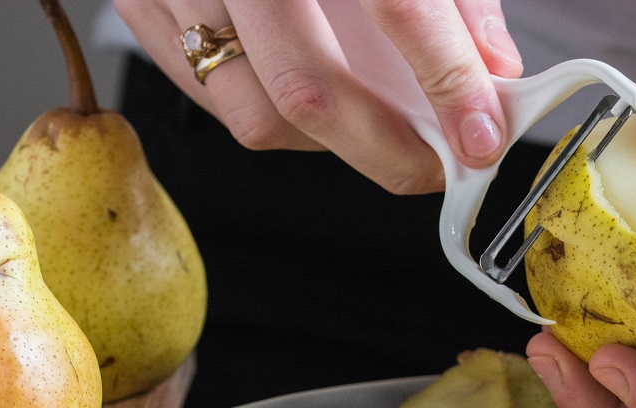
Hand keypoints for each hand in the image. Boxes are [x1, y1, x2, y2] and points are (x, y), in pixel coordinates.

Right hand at [115, 0, 523, 192]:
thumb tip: (493, 73)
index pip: (402, 6)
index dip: (450, 82)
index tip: (483, 135)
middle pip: (307, 88)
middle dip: (384, 150)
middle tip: (434, 163)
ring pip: (254, 112)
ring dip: (328, 141)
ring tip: (375, 129)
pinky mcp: (142, 5)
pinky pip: (212, 98)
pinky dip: (273, 116)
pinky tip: (314, 104)